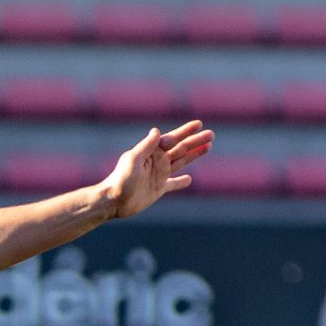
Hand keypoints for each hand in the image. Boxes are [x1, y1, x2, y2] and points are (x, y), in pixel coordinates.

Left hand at [99, 121, 214, 217]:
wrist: (113, 201)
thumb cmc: (121, 180)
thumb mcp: (133, 160)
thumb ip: (146, 145)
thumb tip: (157, 131)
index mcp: (152, 152)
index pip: (173, 139)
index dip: (186, 131)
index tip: (199, 124)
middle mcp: (157, 161)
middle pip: (181, 149)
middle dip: (196, 141)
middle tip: (212, 134)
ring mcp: (159, 175)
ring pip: (181, 162)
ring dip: (194, 155)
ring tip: (208, 147)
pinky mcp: (158, 189)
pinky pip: (173, 184)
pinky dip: (181, 181)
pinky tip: (190, 179)